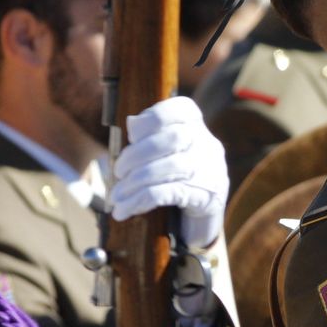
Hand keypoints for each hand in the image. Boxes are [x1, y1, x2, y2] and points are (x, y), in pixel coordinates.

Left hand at [110, 97, 228, 249]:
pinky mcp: (205, 197)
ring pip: (170, 167)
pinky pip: (168, 193)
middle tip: (118, 172)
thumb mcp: (161, 153)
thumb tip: (131, 123)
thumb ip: (148, 136)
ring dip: (135, 182)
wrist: (200, 216)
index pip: (179, 109)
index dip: (150, 119)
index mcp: (196, 126)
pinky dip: (140, 201)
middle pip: (173, 138)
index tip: (131, 136)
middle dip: (137, 154)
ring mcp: (210, 171)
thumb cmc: (171, 176)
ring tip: (116, 196)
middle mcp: (207, 144)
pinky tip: (124, 210)